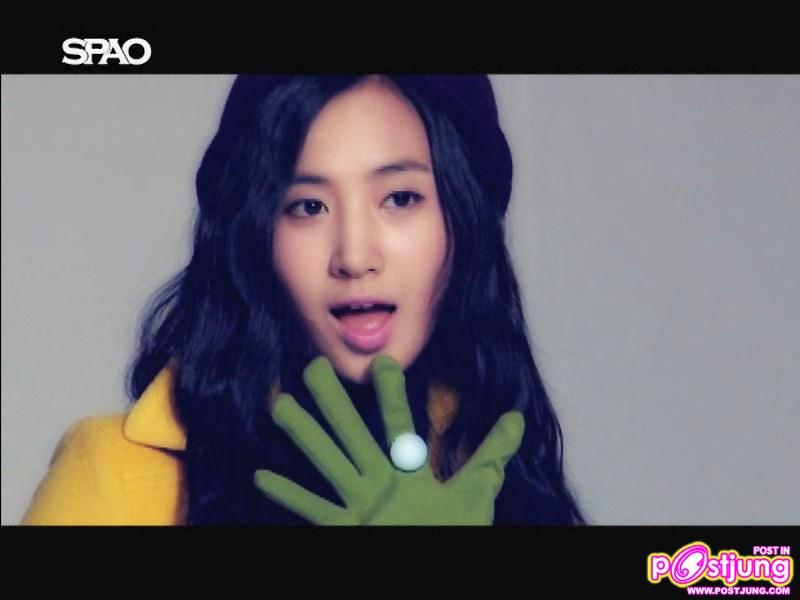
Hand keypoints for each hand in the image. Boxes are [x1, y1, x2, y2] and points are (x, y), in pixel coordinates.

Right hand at [253, 355, 523, 524]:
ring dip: (304, 436)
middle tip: (314, 366)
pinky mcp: (343, 530)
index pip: (398, 424)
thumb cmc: (455, 538)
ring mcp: (358, 506)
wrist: (435, 576)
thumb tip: (518, 419)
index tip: (382, 361)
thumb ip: (491, 455)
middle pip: (352, 434)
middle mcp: (379, 482)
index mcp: (409, 472)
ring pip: (326, 463)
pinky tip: (264, 475)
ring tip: (281, 405)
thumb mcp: (476, 493)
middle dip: (334, 401)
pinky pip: (313, 511)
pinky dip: (289, 495)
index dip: (391, 393)